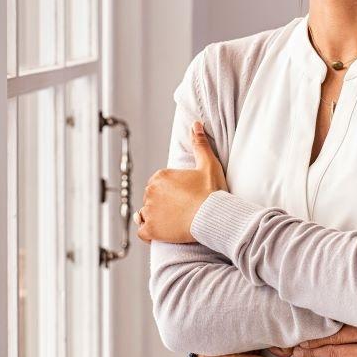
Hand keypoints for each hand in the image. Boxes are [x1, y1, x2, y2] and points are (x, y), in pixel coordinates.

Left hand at [136, 121, 227, 242]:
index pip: (159, 183)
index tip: (184, 195)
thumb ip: (199, 144)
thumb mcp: (208, 164)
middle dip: (163, 202)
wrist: (213, 215)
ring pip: (146, 214)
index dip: (171, 190)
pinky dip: (150, 232)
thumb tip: (196, 124)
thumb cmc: (212, 191)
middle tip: (182, 208)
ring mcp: (149, 212)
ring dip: (156, 217)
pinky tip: (161, 231)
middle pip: (152, 197)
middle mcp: (150, 192)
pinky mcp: (151, 230)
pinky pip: (143, 232)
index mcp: (160, 176)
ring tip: (174, 220)